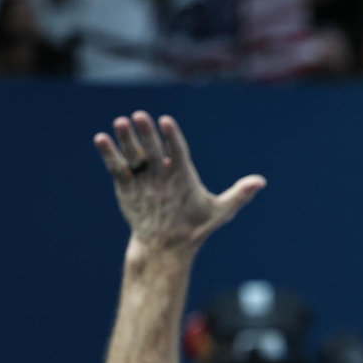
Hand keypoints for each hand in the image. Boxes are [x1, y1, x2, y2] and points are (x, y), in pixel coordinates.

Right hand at [93, 112, 265, 254]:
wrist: (168, 246)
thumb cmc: (195, 227)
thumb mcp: (220, 212)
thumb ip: (238, 195)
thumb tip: (261, 182)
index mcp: (182, 171)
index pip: (178, 149)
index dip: (172, 136)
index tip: (166, 122)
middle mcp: (162, 169)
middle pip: (153, 147)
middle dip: (147, 133)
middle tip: (141, 117)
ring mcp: (143, 175)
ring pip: (134, 153)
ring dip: (126, 138)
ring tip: (120, 122)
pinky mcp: (126, 184)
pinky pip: (117, 167)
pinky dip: (109, 154)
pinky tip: (100, 139)